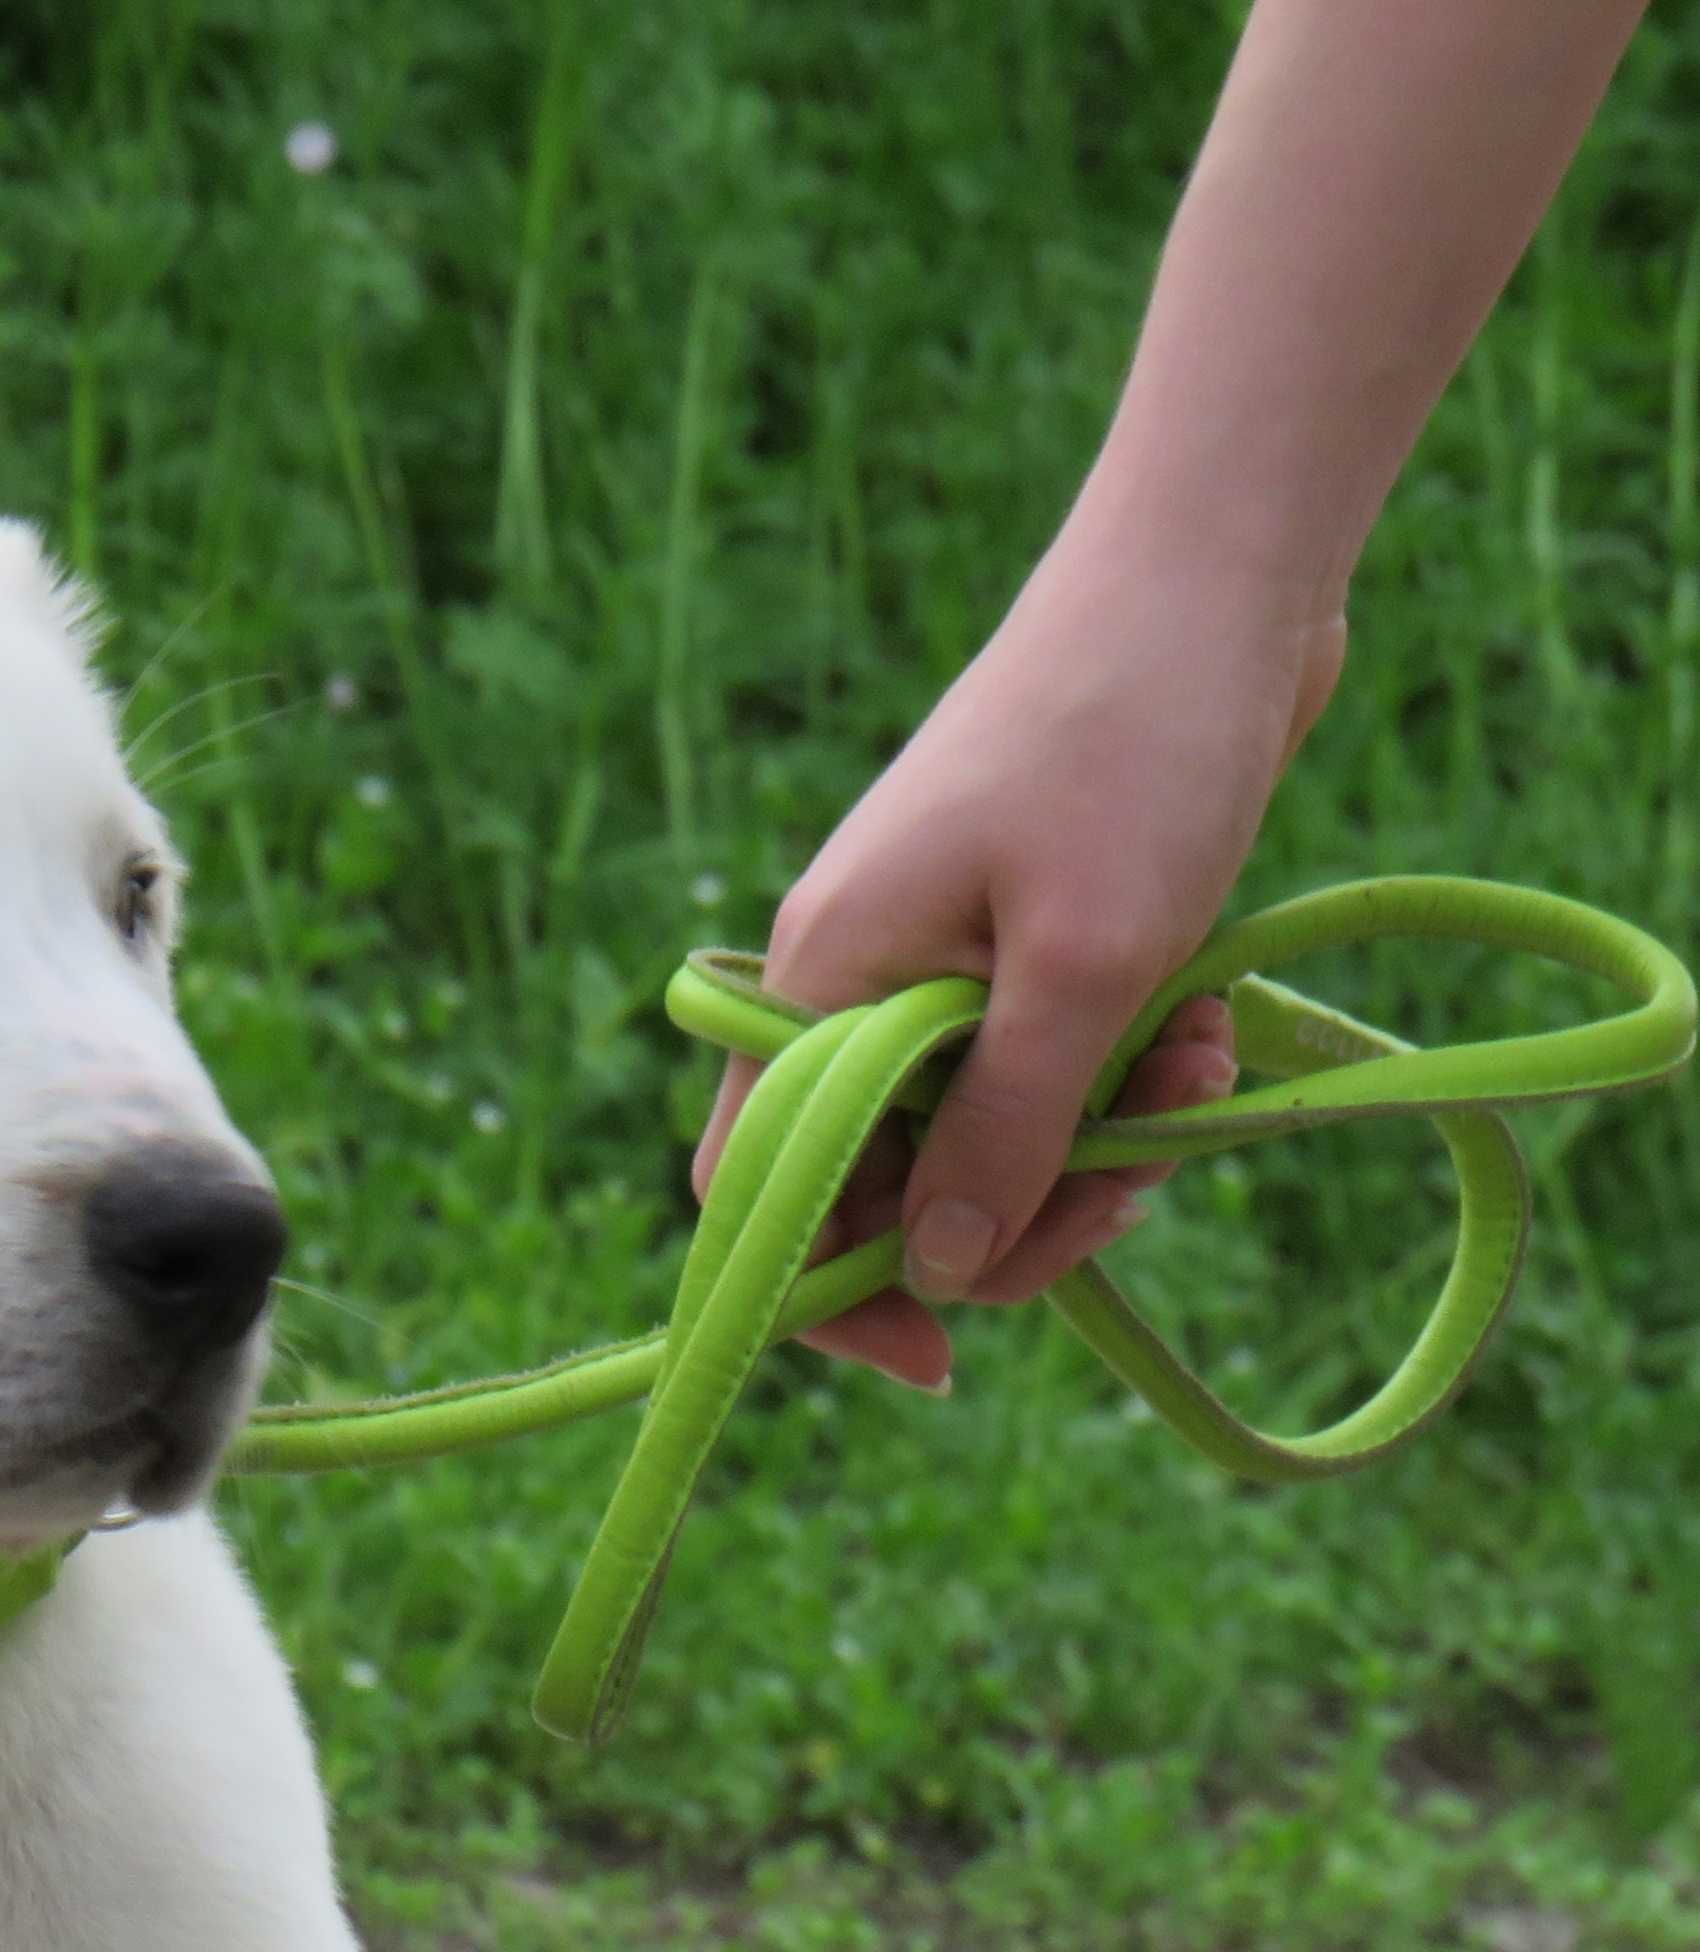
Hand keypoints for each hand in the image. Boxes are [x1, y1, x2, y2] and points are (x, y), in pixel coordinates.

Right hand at [695, 550, 1344, 1385]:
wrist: (1215, 571)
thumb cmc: (1135, 750)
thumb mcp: (1081, 972)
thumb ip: (1002, 1138)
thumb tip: (935, 1277)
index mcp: (817, 990)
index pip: (759, 1202)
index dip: (829, 1295)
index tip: (945, 1356)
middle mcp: (849, 988)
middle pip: (887, 1190)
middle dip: (1018, 1214)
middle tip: (1143, 1177)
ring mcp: (930, 967)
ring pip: (983, 1139)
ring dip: (1098, 1145)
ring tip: (1202, 1067)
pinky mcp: (1012, 943)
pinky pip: (1045, 1073)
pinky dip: (1122, 1079)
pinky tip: (1206, 1027)